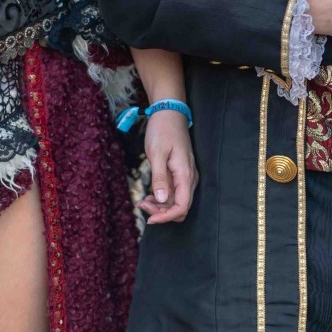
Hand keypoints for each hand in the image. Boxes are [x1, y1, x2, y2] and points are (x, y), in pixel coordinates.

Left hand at [141, 109, 198, 224]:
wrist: (169, 112)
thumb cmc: (163, 130)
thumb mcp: (157, 153)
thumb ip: (160, 178)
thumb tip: (161, 200)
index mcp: (185, 174)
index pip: (182, 207)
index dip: (166, 217)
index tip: (149, 218)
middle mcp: (189, 178)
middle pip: (180, 207)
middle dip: (162, 212)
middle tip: (142, 204)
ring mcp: (185, 175)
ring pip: (176, 202)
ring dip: (161, 206)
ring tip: (143, 200)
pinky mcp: (180, 173)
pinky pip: (174, 193)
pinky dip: (162, 198)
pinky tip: (149, 195)